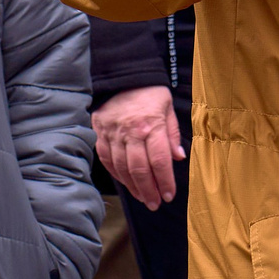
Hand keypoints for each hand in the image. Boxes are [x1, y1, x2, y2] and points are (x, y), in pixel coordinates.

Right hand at [93, 86, 184, 209]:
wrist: (122, 75)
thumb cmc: (149, 92)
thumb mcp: (168, 107)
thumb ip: (172, 134)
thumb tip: (178, 158)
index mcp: (151, 125)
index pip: (159, 160)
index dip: (165, 181)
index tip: (170, 195)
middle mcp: (131, 132)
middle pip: (139, 169)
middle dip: (149, 190)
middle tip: (156, 203)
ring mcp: (113, 134)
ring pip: (122, 168)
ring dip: (134, 187)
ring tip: (144, 198)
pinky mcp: (101, 133)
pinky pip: (107, 160)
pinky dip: (117, 175)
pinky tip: (127, 184)